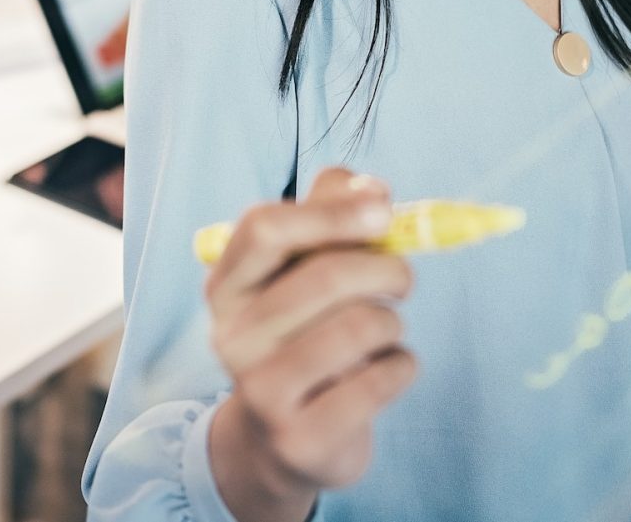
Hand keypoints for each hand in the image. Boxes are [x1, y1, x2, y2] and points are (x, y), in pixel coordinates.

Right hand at [206, 169, 417, 519]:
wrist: (283, 443)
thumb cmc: (302, 337)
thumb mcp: (301, 274)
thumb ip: (329, 213)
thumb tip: (373, 188)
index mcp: (227, 286)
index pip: (264, 228)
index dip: (331, 212)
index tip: (384, 210)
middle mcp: (231, 337)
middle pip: (323, 276)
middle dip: (386, 267)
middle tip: (403, 277)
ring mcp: (261, 392)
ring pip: (359, 327)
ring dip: (393, 321)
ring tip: (386, 329)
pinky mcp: (301, 439)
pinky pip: (381, 380)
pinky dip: (403, 365)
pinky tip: (390, 369)